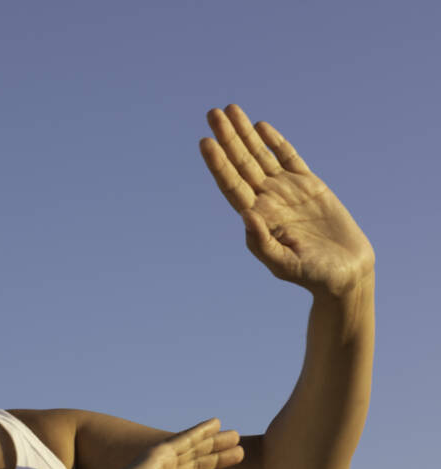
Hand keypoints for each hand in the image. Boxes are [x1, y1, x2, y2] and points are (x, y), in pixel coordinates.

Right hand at [97, 418, 242, 468]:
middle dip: (213, 460)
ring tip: (235, 436)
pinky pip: (182, 441)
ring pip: (190, 452)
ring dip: (213, 443)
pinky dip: (199, 432)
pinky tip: (215, 424)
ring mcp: (154, 468)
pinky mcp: (155, 457)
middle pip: (191, 467)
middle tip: (238, 453)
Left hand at [200, 105, 374, 297]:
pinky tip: (260, 127)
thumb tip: (245, 215)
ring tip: (230, 110)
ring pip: (260, 155)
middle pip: (241, 163)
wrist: (344, 274)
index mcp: (257, 217)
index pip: (231, 185)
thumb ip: (262, 242)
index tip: (205, 142)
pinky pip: (288, 157)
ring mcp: (287, 190)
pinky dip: (275, 142)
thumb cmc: (311, 275)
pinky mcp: (309, 185)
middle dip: (227, 138)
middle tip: (212, 113)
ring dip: (244, 133)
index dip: (218, 164)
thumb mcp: (283, 264)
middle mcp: (267, 200)